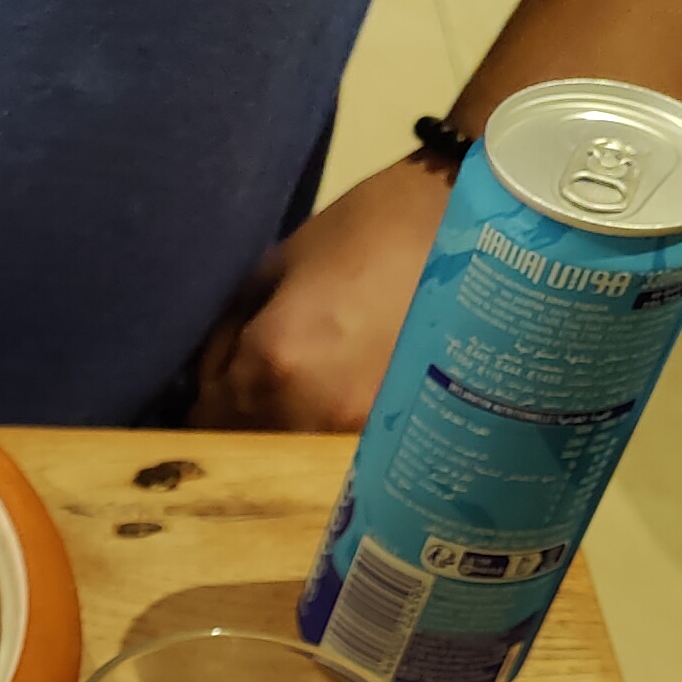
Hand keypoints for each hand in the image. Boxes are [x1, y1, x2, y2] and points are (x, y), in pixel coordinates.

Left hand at [190, 156, 454, 434]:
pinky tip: (338, 408)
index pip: (208, 419)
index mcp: (275, 362)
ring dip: (286, 440)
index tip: (212, 391)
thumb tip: (205, 374)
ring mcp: (364, 433)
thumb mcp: (280, 266)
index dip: (204, 404)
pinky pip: (345, 456)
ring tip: (298, 402)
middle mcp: (315, 412)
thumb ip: (232, 330)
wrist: (477, 221)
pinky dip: (331, 439)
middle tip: (251, 398)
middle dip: (242, 427)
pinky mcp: (407, 436)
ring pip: (295, 460)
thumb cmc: (372, 228)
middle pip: (250, 449)